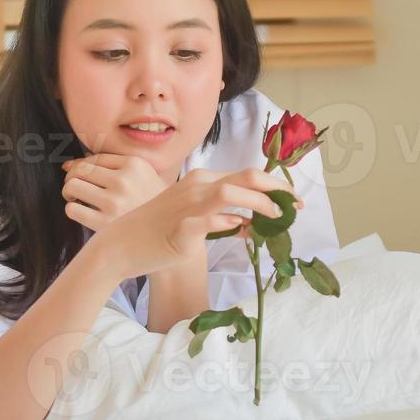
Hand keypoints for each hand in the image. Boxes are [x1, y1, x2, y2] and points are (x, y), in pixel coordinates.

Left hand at [60, 153, 169, 231]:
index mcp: (133, 164)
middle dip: (72, 178)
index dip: (79, 166)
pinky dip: (72, 209)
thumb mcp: (140, 174)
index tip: (78, 175)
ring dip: (69, 192)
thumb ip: (109, 165)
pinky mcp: (105, 224)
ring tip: (77, 198)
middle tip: (76, 188)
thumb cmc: (150, 201)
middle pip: (79, 170)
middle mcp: (124, 181)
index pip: (93, 159)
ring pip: (72, 186)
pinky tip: (82, 211)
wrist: (171, 231)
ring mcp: (115, 202)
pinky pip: (72, 209)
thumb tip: (67, 165)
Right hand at [85, 167, 304, 281]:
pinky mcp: (182, 227)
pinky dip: (230, 223)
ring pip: (232, 192)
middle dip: (279, 189)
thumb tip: (251, 225)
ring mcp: (189, 205)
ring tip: (275, 219)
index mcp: (204, 180)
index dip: (277, 185)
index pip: (248, 174)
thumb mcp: (196, 218)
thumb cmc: (159, 231)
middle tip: (296, 206)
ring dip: (260, 203)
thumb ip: (224, 218)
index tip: (294, 200)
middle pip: (248, 177)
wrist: (123, 244)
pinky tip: (241, 230)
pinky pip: (211, 220)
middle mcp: (199, 186)